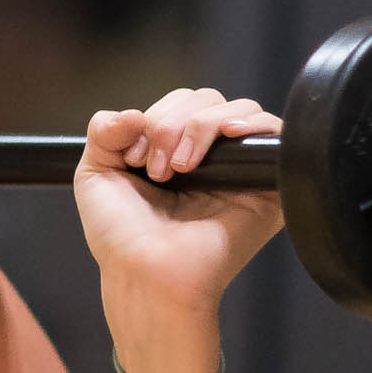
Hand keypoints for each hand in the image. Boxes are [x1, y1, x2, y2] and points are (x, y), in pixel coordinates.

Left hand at [74, 89, 284, 314]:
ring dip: (201, 126)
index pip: (179, 102)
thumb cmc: (120, 236)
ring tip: (181, 168)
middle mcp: (210, 157)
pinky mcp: (267, 186)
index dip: (155, 118)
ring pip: (237, 110)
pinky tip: (229, 134)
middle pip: (206, 100)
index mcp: (173, 150)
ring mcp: (238, 170)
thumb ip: (104, 131)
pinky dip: (254, 124)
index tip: (133, 159)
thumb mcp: (95, 173)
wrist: (146, 272)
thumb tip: (134, 112)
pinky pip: (276, 134)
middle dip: (173, 124)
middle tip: (157, 169)